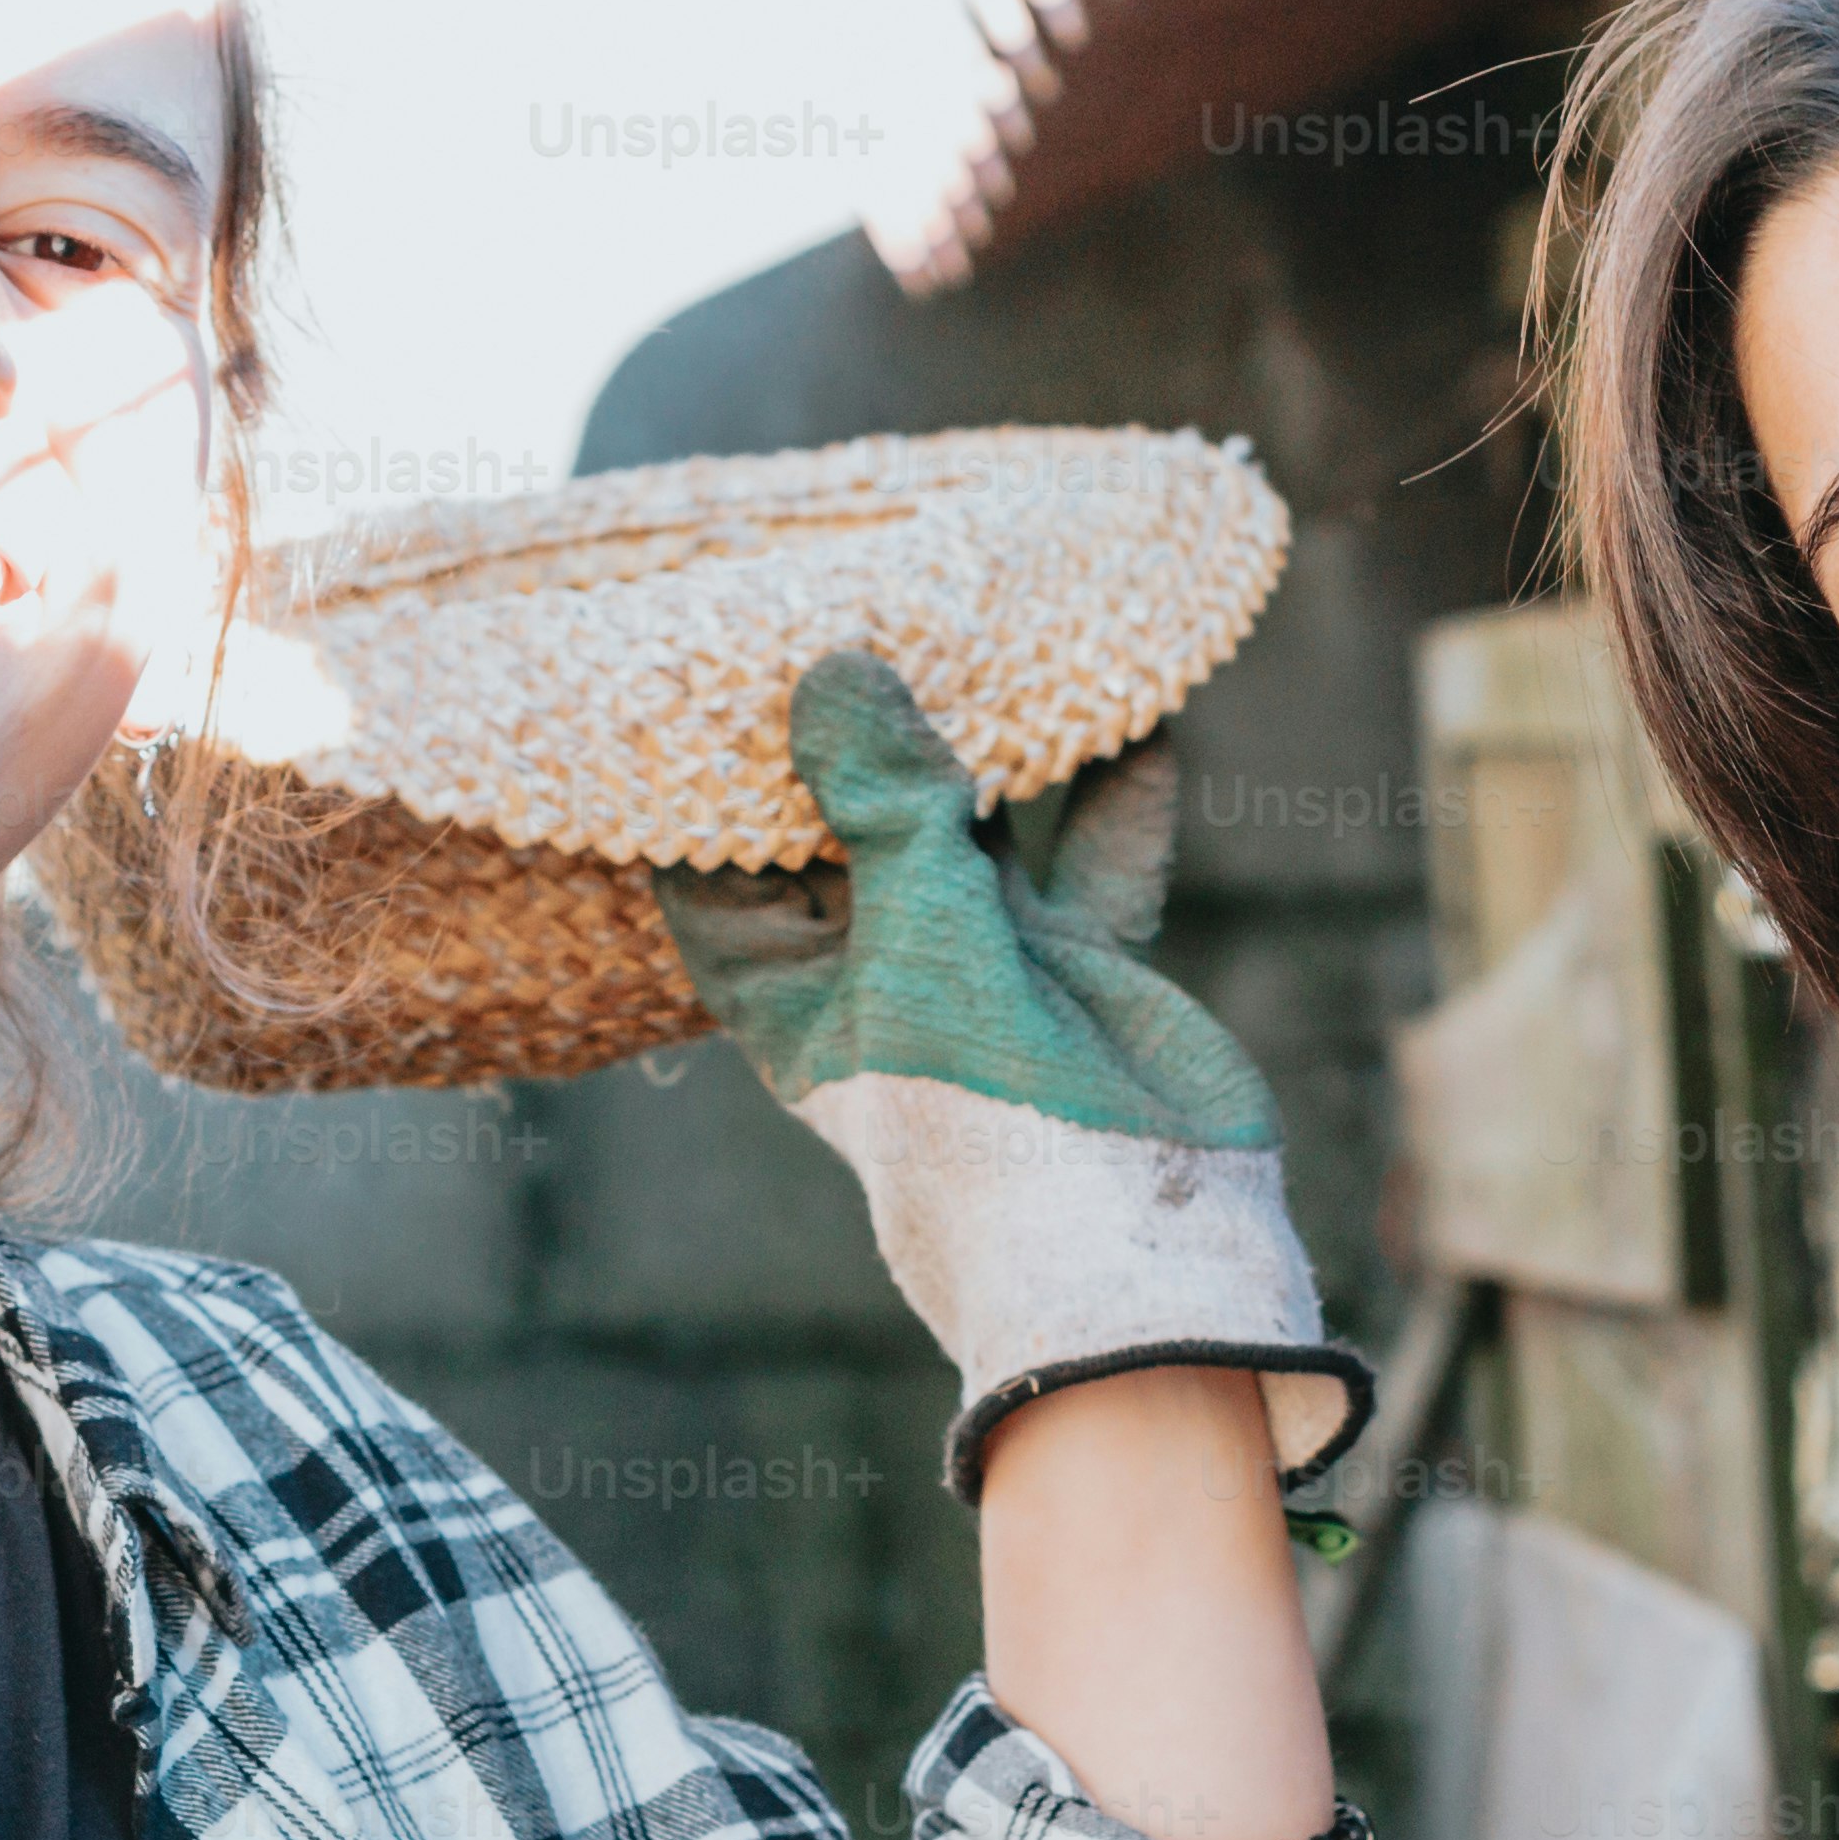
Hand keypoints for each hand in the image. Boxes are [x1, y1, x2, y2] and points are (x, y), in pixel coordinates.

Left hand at [657, 651, 1364, 1489]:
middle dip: (865, 726)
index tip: (698, 672)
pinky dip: (1118, 783)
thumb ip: (883, 795)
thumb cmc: (980, 1111)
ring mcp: (988, 966)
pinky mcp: (1084, 963)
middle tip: (863, 600)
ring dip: (999, 738)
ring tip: (997, 623)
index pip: (714, 874)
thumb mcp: (914, 929)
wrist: (1132, 1239)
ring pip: (984, 824)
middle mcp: (881, 972)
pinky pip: (1098, 852)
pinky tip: (1140, 701)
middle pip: (854, 826)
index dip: (698, 783)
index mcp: (793, 994)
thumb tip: (834, 663)